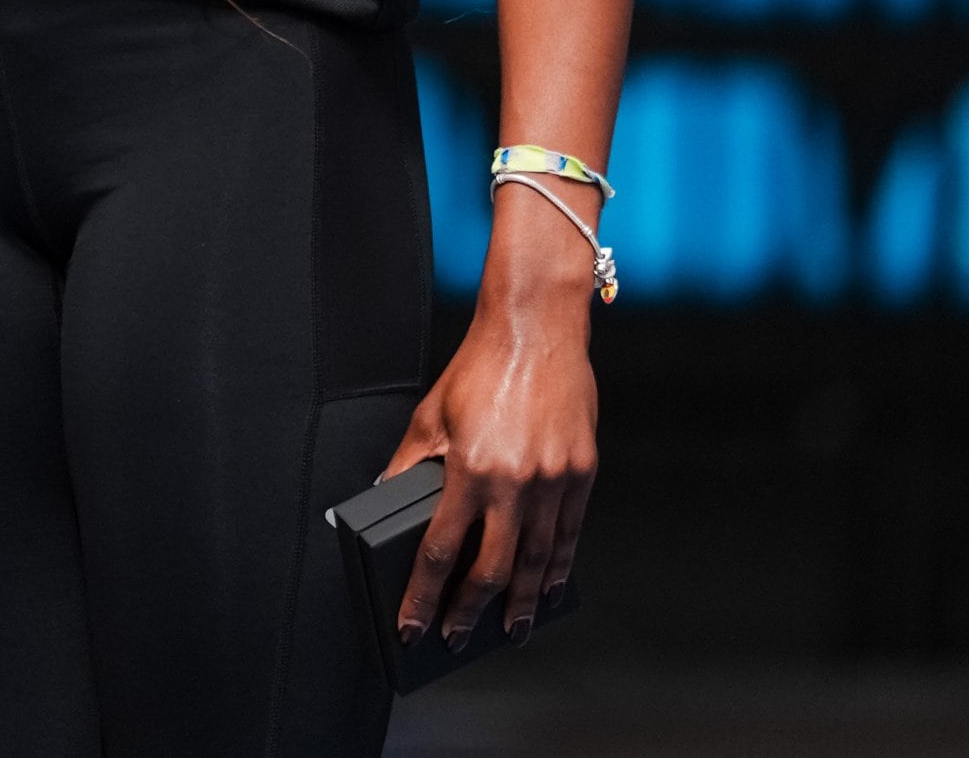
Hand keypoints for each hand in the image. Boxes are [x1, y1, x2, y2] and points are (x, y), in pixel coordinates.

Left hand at [382, 205, 598, 651]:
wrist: (536, 330)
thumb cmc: (480, 368)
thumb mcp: (430, 416)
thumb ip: (408, 465)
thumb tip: (386, 501)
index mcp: (470, 471)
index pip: (440, 552)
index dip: (425, 597)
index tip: (415, 626)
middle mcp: (517, 483)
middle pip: (493, 570)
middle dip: (472, 611)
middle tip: (458, 638)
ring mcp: (555, 481)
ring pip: (537, 561)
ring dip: (522, 602)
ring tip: (512, 628)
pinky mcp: (582, 472)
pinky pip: (570, 534)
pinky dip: (558, 566)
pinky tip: (549, 586)